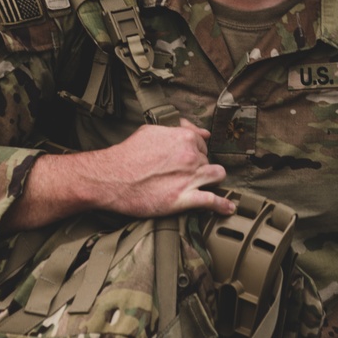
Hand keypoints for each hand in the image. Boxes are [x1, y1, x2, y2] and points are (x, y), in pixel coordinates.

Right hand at [92, 119, 234, 218]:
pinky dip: (221, 206)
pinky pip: (212, 202)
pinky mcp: (183, 199)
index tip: (190, 160)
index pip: (202, 144)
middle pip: (208, 161)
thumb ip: (178, 129)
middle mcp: (190, 156)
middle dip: (200, 167)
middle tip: (186, 174)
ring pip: (217, 176)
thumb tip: (199, 131)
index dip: (196, 152)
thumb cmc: (127, 154)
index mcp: (184, 138)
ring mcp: (189, 178)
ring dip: (213, 180)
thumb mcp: (151, 131)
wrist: (111, 177)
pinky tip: (227, 209)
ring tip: (208, 185)